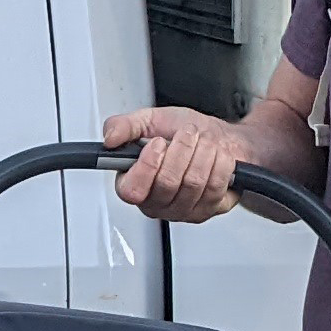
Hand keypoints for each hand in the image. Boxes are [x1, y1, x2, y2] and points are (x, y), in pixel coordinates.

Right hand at [105, 105, 244, 222]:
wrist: (220, 138)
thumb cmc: (185, 133)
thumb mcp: (150, 121)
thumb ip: (125, 126)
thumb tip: (109, 138)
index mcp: (135, 182)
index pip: (131, 190)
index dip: (147, 165)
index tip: (158, 143)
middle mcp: (157, 201)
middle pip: (167, 183)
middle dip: (182, 149)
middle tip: (187, 134)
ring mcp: (183, 209)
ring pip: (193, 183)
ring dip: (203, 152)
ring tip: (203, 142)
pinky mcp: (209, 209)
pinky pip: (215, 186)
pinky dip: (220, 162)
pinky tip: (216, 155)